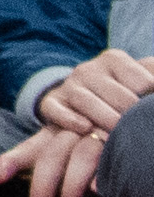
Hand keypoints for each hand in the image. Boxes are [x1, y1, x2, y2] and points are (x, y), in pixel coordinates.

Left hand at [0, 119, 114, 196]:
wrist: (119, 116)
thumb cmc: (93, 147)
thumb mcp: (70, 161)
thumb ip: (55, 189)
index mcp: (55, 134)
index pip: (30, 149)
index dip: (11, 161)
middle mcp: (72, 130)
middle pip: (51, 155)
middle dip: (42, 186)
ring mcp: (96, 132)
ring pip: (79, 155)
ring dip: (71, 185)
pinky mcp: (119, 138)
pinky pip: (109, 155)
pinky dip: (101, 175)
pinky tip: (96, 190)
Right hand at [34, 47, 153, 137]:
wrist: (80, 93)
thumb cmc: (121, 92)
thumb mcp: (139, 78)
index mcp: (115, 59)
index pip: (141, 81)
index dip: (151, 100)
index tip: (153, 113)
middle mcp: (90, 69)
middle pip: (117, 95)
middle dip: (131, 116)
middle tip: (141, 131)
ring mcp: (70, 85)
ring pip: (87, 101)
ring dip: (105, 119)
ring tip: (118, 136)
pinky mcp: (52, 102)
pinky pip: (56, 109)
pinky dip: (70, 119)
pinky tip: (85, 128)